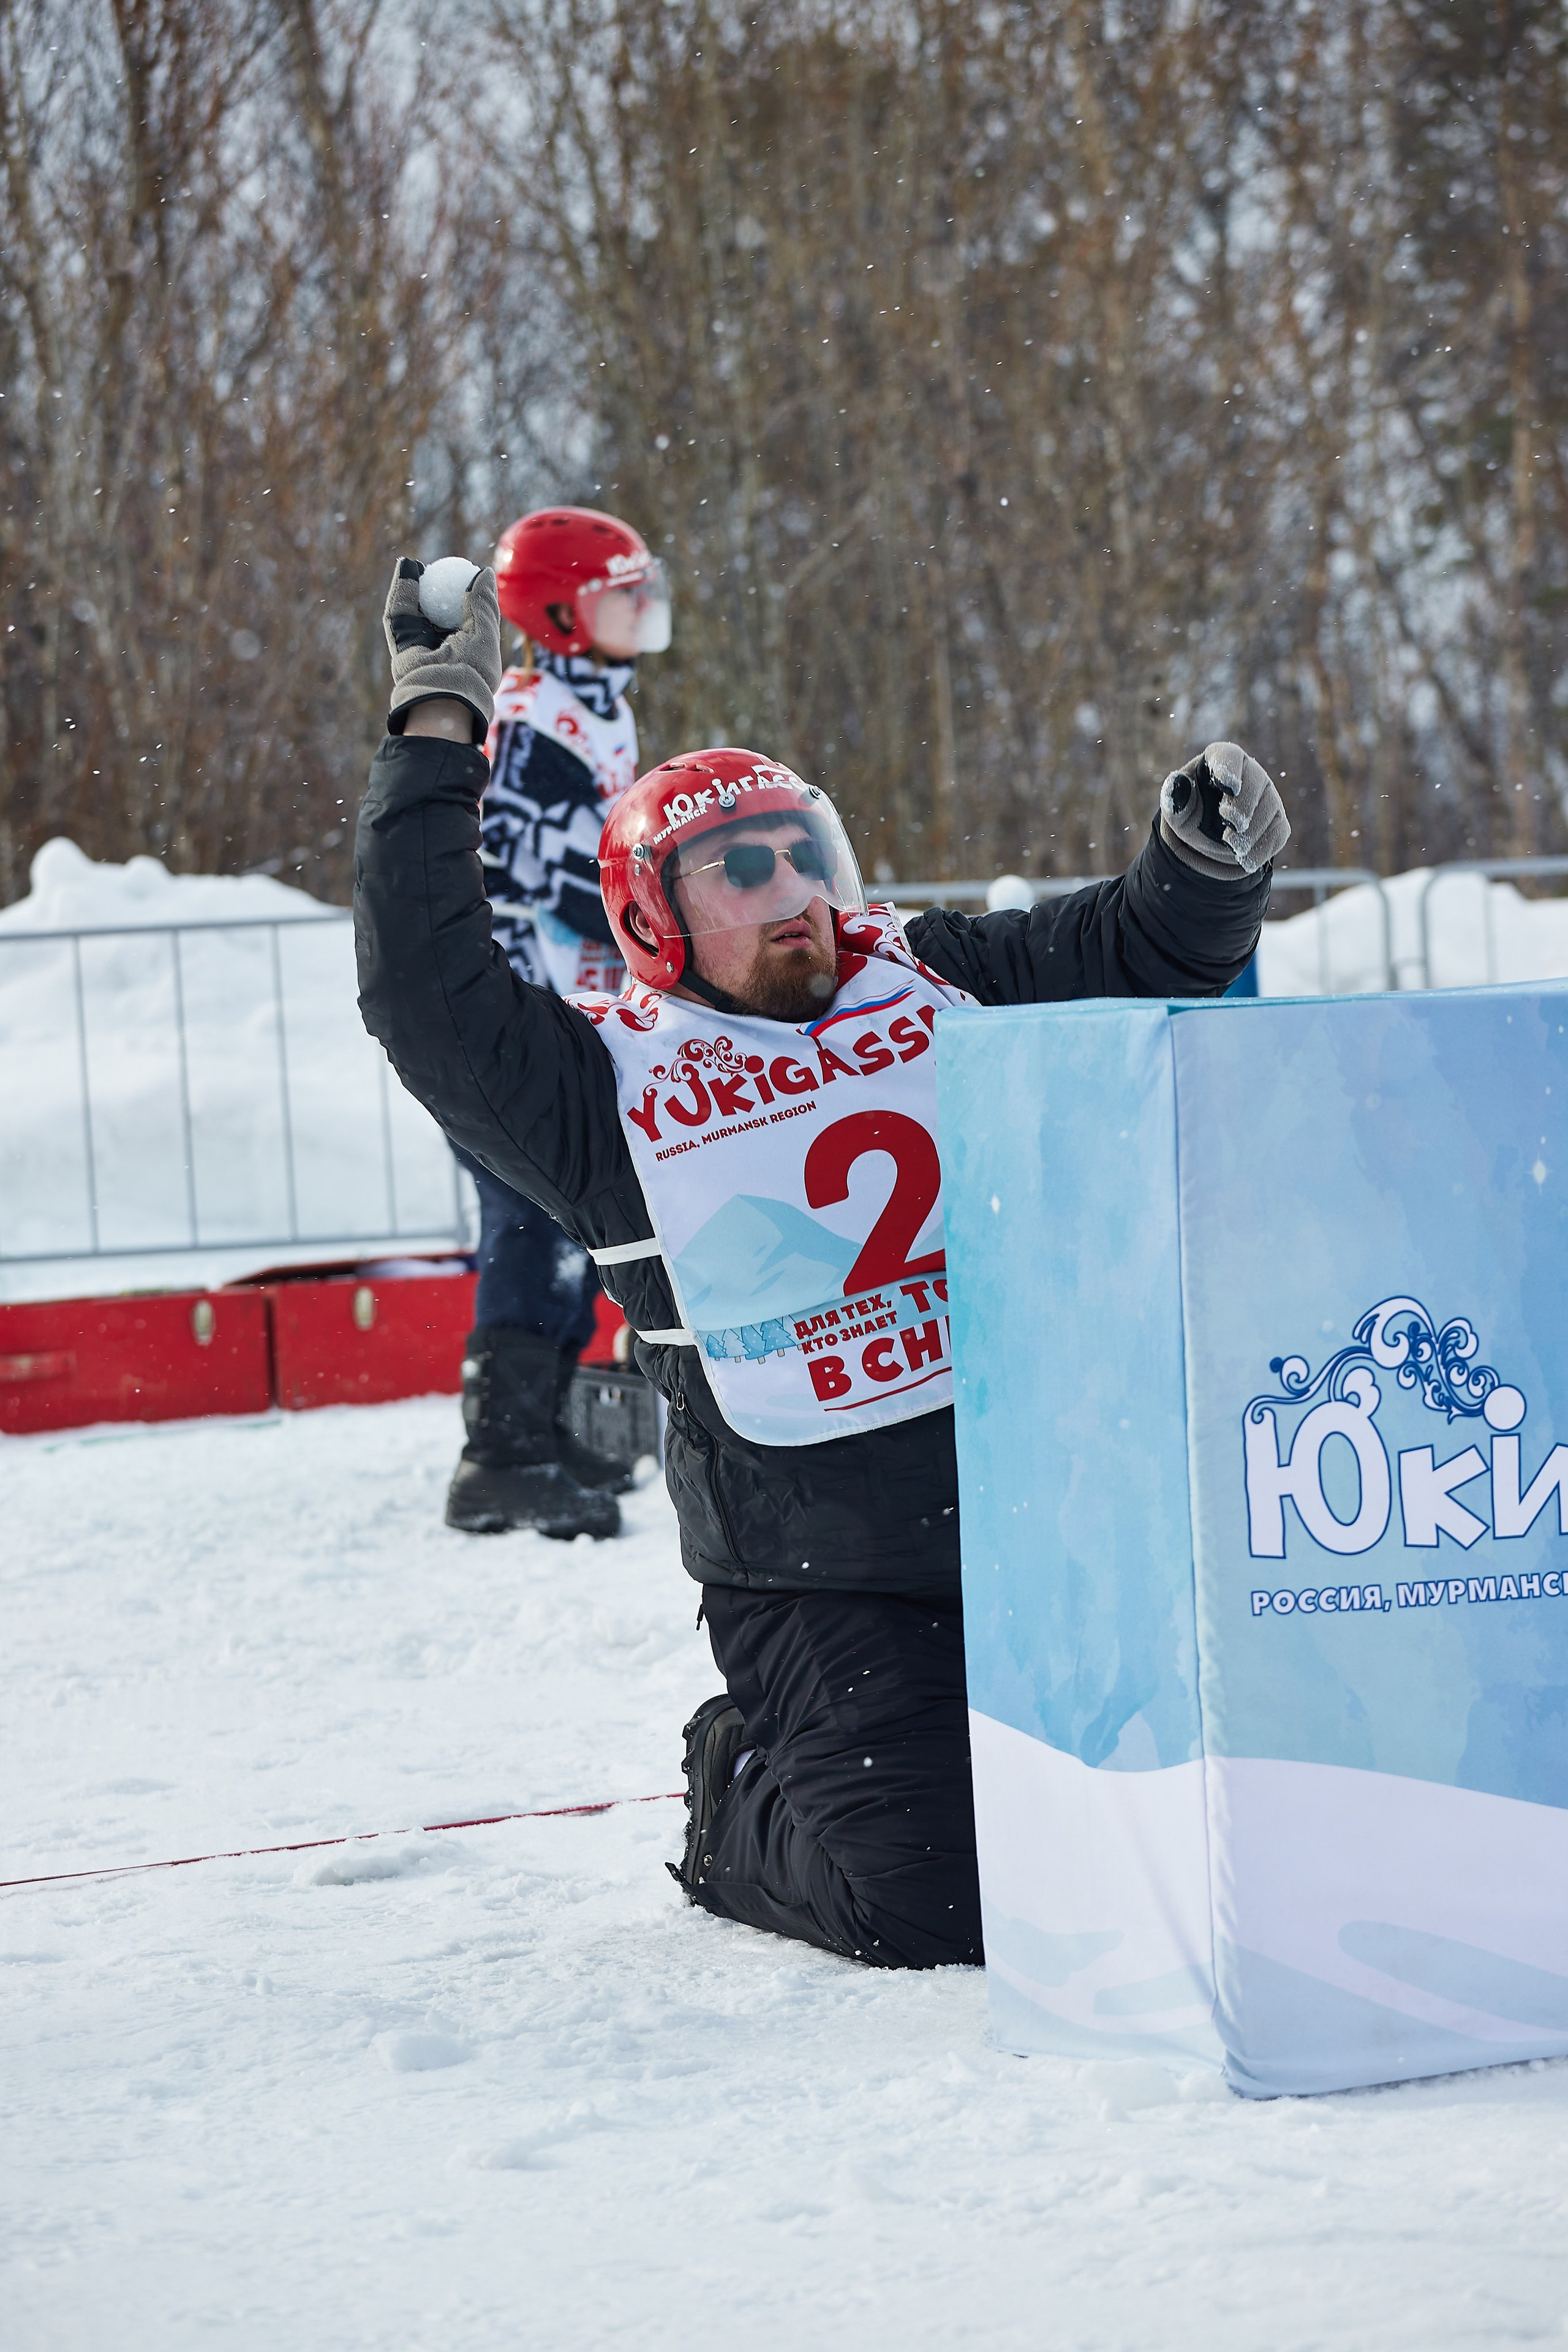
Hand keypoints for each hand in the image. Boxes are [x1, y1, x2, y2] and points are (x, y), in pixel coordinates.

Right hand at [382, 557, 500, 740]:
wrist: (446, 695)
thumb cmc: (473, 668)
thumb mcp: (485, 631)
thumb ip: (484, 602)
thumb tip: (484, 571)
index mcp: (468, 650)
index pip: (464, 618)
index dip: (462, 594)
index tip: (461, 572)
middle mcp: (443, 649)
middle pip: (436, 613)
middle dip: (434, 590)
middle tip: (437, 567)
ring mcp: (421, 648)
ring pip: (415, 611)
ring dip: (414, 586)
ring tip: (416, 563)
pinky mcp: (402, 645)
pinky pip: (399, 614)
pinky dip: (401, 591)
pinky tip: (406, 569)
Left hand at [1159, 741, 1288, 879]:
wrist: (1205, 838)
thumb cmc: (1190, 813)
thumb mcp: (1177, 809)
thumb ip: (1175, 798)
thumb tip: (1177, 786)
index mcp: (1220, 760)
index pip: (1228, 756)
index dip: (1229, 768)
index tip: (1227, 785)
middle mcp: (1249, 773)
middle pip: (1256, 782)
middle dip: (1243, 808)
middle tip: (1230, 830)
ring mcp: (1267, 796)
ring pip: (1270, 809)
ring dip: (1252, 833)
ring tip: (1232, 848)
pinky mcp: (1276, 821)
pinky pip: (1278, 833)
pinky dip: (1262, 850)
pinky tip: (1245, 860)